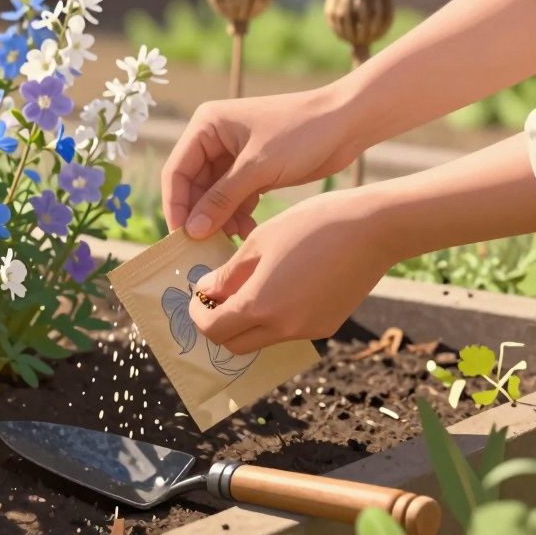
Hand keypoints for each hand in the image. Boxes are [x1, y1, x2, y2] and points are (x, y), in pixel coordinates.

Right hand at [161, 86, 361, 238]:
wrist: (348, 122)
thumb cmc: (302, 133)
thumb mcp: (257, 167)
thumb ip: (221, 200)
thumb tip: (191, 231)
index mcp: (206, 126)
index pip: (177, 171)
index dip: (176, 204)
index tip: (181, 236)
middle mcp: (214, 138)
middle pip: (194, 185)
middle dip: (202, 215)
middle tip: (205, 245)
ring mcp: (234, 154)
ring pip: (214, 195)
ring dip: (221, 218)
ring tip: (233, 238)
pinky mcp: (253, 169)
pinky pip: (234, 197)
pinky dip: (238, 214)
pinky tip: (248, 230)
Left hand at [187, 190, 396, 354]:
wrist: (373, 228)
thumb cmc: (311, 226)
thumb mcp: (258, 244)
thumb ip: (227, 275)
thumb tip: (205, 291)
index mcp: (261, 305)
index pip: (213, 329)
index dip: (197, 315)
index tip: (197, 296)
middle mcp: (284, 328)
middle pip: (234, 344)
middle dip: (217, 326)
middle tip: (215, 297)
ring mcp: (309, 331)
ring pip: (261, 340)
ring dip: (245, 323)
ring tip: (245, 288)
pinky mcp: (327, 326)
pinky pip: (287, 331)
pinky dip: (272, 318)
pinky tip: (277, 287)